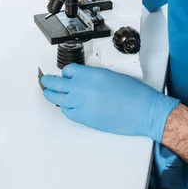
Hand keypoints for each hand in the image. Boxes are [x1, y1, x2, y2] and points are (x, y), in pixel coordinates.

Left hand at [41, 64, 179, 142]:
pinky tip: (65, 106)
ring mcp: (80, 103)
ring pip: (56, 98)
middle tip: (45, 80)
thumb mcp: (112, 75)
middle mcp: (82, 87)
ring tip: (48, 93)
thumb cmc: (134, 93)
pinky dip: (64, 108)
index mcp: (91, 74)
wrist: (143, 111)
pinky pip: (66, 111)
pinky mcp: (83, 117)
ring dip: (51, 94)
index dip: (65, 72)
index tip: (63, 74)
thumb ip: (94, 76)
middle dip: (48, 81)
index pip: (68, 70)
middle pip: (56, 83)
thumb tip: (85, 80)